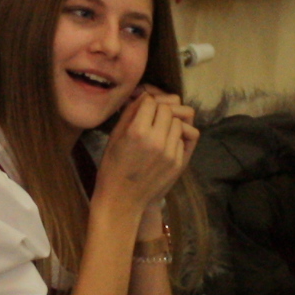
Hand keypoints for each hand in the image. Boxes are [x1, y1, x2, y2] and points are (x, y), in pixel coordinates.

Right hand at [99, 90, 197, 215]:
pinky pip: (182, 138)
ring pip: (178, 122)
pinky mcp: (178, 162)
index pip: (150, 101)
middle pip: (167, 109)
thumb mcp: (115, 137)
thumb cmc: (112, 167)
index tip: (141, 109)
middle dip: (159, 110)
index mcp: (137, 132)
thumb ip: (130, 114)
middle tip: (151, 119)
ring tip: (158, 131)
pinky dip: (174, 138)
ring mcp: (169, 152)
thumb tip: (143, 95)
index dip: (145, 103)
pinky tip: (163, 145)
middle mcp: (156, 140)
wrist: (122, 200)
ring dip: (169, 123)